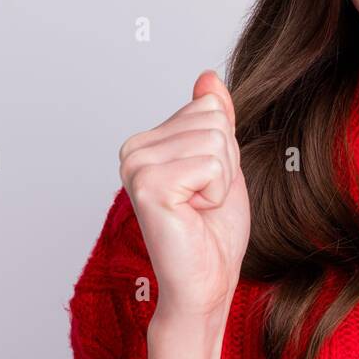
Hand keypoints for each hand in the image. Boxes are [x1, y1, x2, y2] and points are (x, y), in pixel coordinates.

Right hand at [119, 70, 250, 321]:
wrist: (206, 281)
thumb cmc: (212, 231)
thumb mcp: (223, 163)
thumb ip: (214, 120)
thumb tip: (208, 77)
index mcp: (146, 142)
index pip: (209, 107)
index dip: (224, 150)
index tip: (205, 186)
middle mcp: (132, 150)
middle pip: (213, 119)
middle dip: (225, 163)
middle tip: (204, 201)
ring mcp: (136, 166)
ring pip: (215, 140)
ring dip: (222, 180)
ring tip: (199, 208)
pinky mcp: (149, 185)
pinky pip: (212, 164)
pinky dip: (217, 192)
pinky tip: (194, 214)